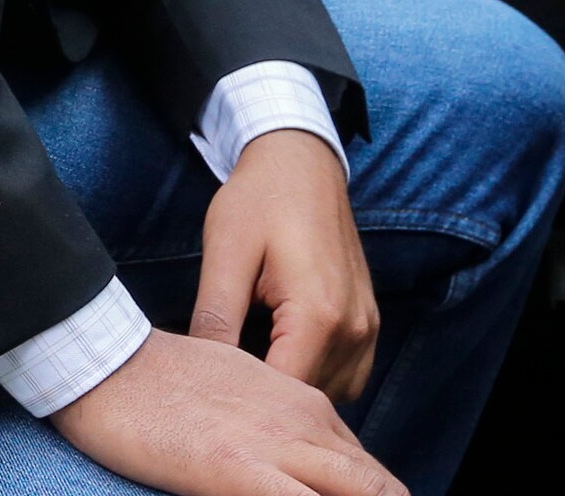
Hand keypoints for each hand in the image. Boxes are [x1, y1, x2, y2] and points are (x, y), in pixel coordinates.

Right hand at [49, 328, 407, 495]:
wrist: (106, 363)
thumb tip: (284, 462)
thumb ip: (275, 421)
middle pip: (377, 487)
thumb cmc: (160, 377)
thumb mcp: (238, 385)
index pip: (363, 469)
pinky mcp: (240, 474)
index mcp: (305, 403)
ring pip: (363, 494)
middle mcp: (307, 422)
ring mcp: (279, 448)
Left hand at [195, 129, 378, 401]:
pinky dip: (314, 375)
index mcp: (319, 315)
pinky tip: (277, 354)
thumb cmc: (260, 199)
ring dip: (291, 389)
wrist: (301, 161)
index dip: (243, 403)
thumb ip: (215, 316)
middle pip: (308, 400)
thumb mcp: (225, 252)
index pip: (283, 393)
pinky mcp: (369, 323)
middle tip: (220, 382)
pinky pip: (347, 376)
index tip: (208, 396)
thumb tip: (196, 370)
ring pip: (330, 395)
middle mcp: (354, 329)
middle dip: (265, 399)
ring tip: (246, 366)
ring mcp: (368, 328)